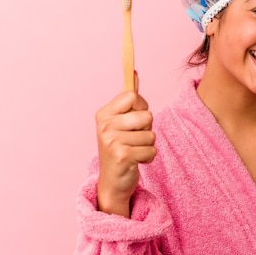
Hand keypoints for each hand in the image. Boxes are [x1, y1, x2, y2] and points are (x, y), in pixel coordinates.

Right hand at [95, 72, 155, 216]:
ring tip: (133, 151)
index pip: (133, 96)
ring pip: (151, 134)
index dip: (141, 108)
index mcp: (103, 114)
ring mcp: (112, 141)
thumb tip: (134, 73)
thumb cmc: (120, 148)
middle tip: (133, 139)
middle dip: (147, 128)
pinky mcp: (122, 156)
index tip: (133, 120)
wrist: (112, 182)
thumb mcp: (121, 122)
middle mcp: (104, 126)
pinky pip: (152, 150)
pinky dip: (148, 158)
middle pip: (146, 115)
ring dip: (148, 145)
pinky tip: (135, 162)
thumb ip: (129, 99)